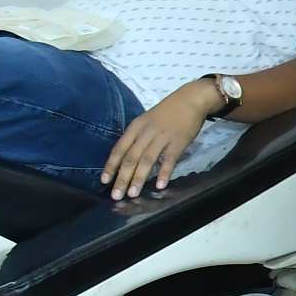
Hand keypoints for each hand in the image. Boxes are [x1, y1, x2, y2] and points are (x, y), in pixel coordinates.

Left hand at [101, 79, 221, 200]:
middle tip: (116, 195)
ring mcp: (162, 137)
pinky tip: (160, 185)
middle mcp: (146, 133)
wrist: (190, 99)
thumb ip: (137, 138)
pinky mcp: (179, 142)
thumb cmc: (167, 112)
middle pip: (131, 158)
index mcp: (135, 127)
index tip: (105, 181)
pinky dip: (164, 173)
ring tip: (133, 194)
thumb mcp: (146, 121)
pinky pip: (169, 159)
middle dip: (122, 178)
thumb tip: (127, 160)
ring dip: (139, 178)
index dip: (111, 166)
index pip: (119, 149)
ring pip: (147, 160)